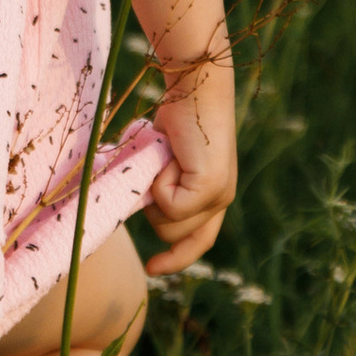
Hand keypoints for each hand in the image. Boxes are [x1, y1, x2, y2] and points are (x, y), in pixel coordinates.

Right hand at [142, 60, 236, 274]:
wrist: (195, 86)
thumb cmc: (175, 117)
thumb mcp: (163, 162)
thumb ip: (159, 188)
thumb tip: (133, 209)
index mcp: (214, 195)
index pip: (199, 241)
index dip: (176, 259)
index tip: (152, 269)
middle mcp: (222, 199)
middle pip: (171, 233)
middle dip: (153, 207)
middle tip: (156, 166)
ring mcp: (219, 196)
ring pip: (167, 222)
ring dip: (155, 190)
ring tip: (167, 156)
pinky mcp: (210, 188)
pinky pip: (168, 204)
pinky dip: (159, 180)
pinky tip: (172, 154)